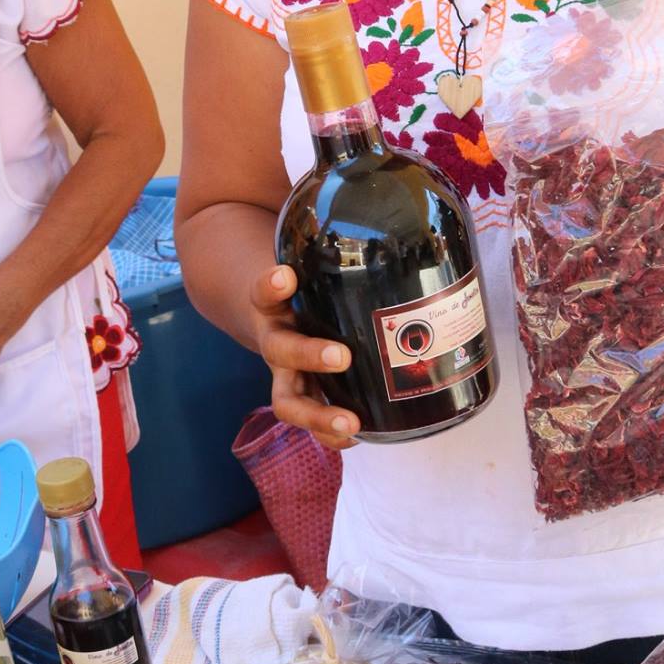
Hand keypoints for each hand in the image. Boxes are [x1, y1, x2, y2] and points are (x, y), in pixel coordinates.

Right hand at [251, 265, 358, 451]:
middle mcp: (276, 341)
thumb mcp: (309, 273)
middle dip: (309, 354)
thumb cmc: (304, 293)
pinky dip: (332, 435)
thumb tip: (400, 227)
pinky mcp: (302, 399)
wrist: (274, 318)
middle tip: (341, 356)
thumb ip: (336, 260)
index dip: (270, 286)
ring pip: (289, 401)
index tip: (285, 276)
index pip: (262, 292)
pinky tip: (359, 436)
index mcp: (271, 307)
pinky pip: (313, 423)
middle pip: (280, 350)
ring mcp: (286, 376)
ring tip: (351, 422)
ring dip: (318, 415)